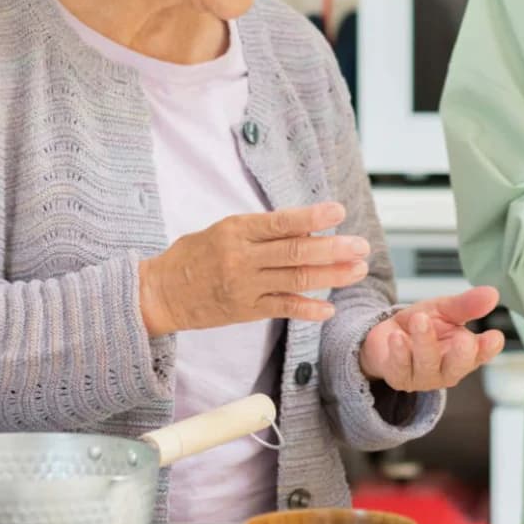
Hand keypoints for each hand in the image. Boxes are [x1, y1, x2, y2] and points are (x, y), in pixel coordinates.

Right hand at [138, 202, 369, 335]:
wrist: (161, 292)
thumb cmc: (194, 254)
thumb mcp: (224, 230)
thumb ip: (262, 231)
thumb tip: (306, 230)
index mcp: (236, 230)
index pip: (281, 222)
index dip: (312, 217)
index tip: (339, 212)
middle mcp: (242, 257)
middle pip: (296, 252)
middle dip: (334, 249)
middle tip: (361, 246)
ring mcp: (245, 286)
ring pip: (295, 279)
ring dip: (331, 275)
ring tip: (357, 270)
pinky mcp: (245, 311)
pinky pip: (283, 308)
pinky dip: (308, 309)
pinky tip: (329, 309)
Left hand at [359, 287, 504, 391]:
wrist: (387, 335)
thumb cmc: (422, 325)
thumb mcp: (444, 309)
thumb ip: (466, 304)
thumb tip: (493, 293)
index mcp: (465, 354)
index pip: (481, 354)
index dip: (489, 348)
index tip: (495, 337)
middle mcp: (447, 370)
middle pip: (457, 367)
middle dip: (461, 355)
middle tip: (465, 339)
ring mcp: (423, 377)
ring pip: (426, 364)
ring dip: (424, 342)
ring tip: (420, 319)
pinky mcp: (399, 377)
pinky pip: (400, 367)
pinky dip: (399, 351)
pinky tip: (397, 336)